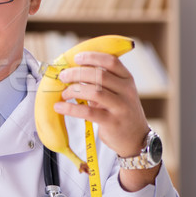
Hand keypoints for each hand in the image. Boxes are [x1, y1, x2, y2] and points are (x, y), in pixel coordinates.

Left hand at [52, 51, 157, 190]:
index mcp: (127, 79)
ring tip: (63, 93)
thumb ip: (101, 82)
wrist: (136, 139)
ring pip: (94, 92)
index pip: (111, 61)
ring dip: (74, 90)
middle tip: (63, 76)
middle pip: (99, 75)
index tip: (76, 58)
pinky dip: (70, 108)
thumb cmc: (120, 111)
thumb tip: (72, 71)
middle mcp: (126, 91)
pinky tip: (59, 108)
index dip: (92, 57)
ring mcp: (121, 107)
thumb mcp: (118, 93)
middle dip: (77, 73)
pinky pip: (88, 112)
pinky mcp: (112, 123)